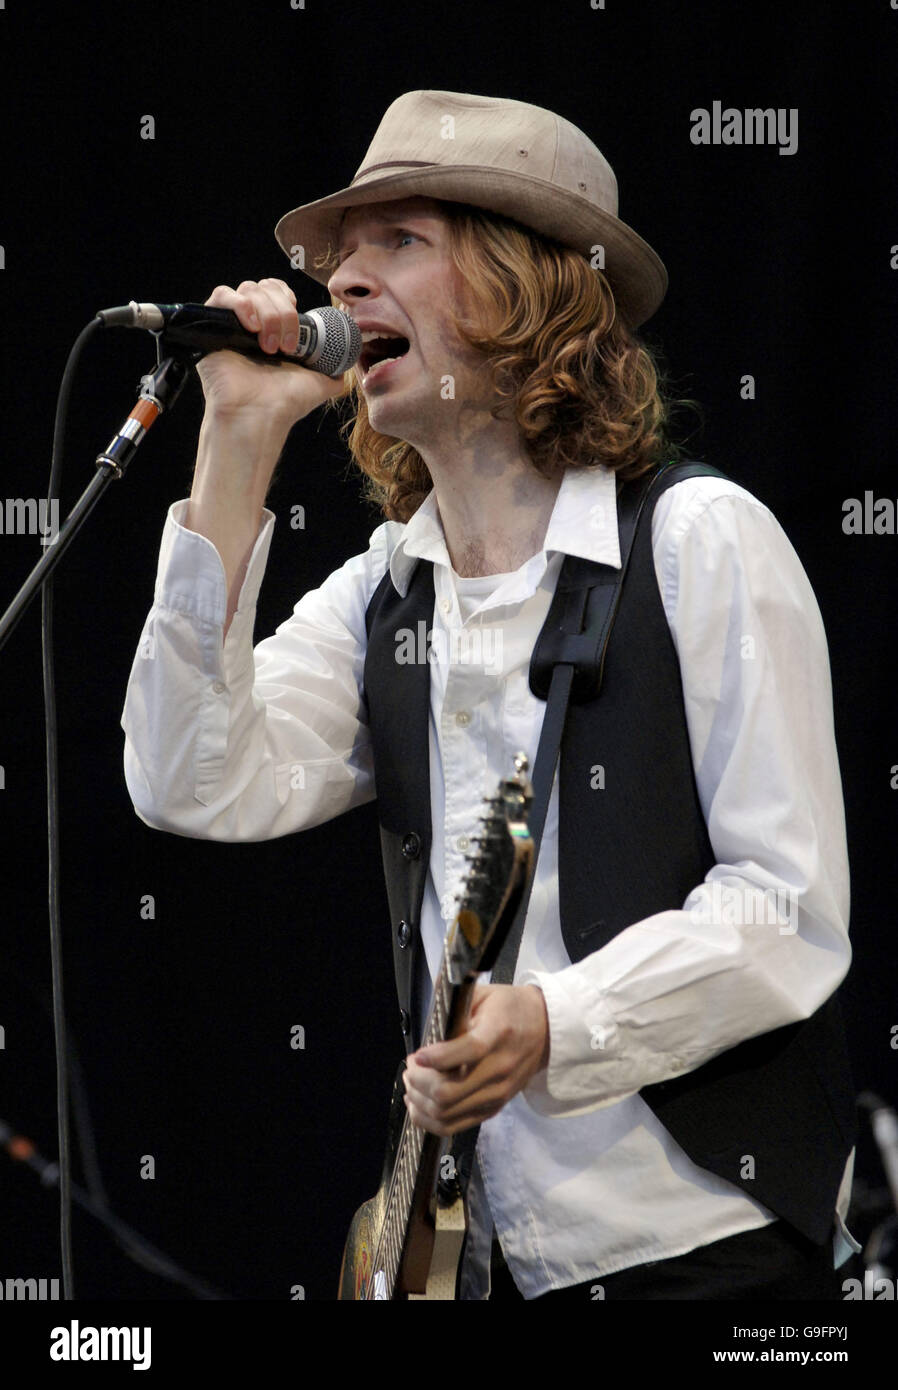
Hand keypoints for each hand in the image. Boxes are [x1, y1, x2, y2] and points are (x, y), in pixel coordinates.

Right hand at [196, 277, 347, 424]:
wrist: (260, 416)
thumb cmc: (285, 403)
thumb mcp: (320, 384)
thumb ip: (335, 371)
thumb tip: (346, 365)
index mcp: (272, 329)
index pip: (275, 290)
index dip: (286, 296)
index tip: (297, 314)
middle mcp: (250, 325)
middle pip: (264, 288)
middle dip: (282, 311)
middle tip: (286, 345)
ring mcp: (229, 325)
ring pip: (248, 289)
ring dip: (267, 312)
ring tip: (269, 346)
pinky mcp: (209, 327)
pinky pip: (221, 295)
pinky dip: (240, 304)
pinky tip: (252, 327)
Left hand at [403, 984, 549, 1135]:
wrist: (544, 1031)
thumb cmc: (510, 1009)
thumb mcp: (485, 994)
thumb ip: (455, 1000)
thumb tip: (428, 1005)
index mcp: (498, 1033)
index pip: (468, 1051)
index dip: (437, 1057)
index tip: (417, 1055)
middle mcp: (500, 1068)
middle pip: (449, 1091)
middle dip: (419, 1081)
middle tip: (411, 1066)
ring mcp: (497, 1093)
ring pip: (447, 1112)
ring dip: (419, 1100)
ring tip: (412, 1083)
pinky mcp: (493, 1108)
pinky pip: (454, 1126)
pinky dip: (429, 1119)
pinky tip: (418, 1103)